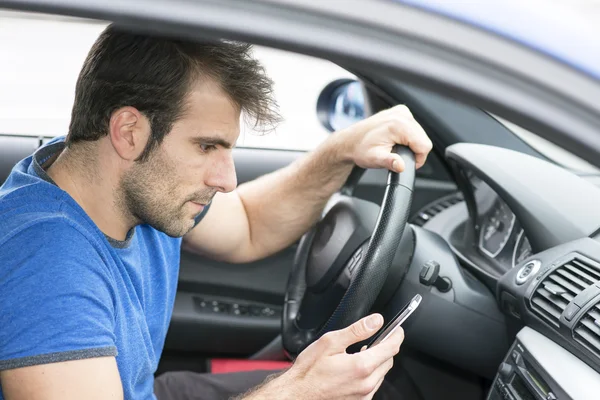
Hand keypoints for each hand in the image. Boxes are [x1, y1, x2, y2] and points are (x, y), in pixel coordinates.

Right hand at [253, 314, 403, 399]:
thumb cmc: (309, 370)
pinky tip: (355, 367)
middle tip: (374, 337)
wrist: (298, 394)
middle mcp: (367, 383)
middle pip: (388, 360)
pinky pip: (373, 384)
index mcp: (362, 366)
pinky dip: (370, 373)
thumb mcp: (331, 342)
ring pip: (382, 373)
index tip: (396, 328)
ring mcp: (364, 394)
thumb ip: (357, 330)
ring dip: (377, 360)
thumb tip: (376, 321)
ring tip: (360, 352)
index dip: (396, 334)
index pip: (391, 347)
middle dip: (385, 347)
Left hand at [337, 105, 432, 171]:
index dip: (418, 159)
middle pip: (423, 139)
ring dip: (411, 144)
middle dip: (414, 151)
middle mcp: (401, 115)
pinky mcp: (400, 112)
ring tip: (394, 147)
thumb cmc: (360, 149)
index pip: (424, 145)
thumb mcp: (375, 159)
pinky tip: (395, 140)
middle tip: (397, 156)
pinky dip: (408, 136)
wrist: (350, 141)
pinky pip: (414, 127)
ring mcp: (401, 112)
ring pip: (420, 134)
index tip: (405, 162)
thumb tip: (401, 166)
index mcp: (398, 125)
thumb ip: (390, 162)